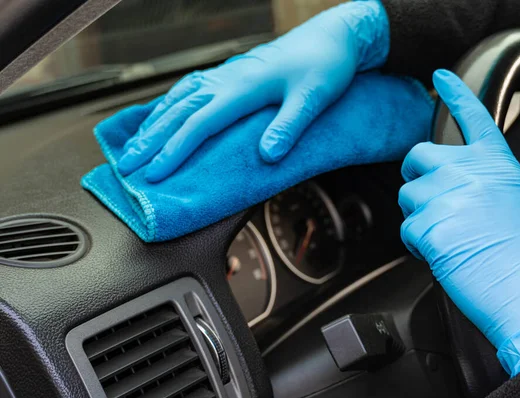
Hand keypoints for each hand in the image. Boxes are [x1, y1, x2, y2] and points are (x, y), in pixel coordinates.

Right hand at [117, 0, 389, 181]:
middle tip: (125, 166)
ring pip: (179, 98)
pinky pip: (189, 89)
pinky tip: (161, 114)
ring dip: (153, 123)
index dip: (174, 150)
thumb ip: (289, 125)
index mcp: (243, 87)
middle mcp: (227, 79)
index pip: (200, 123)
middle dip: (150, 141)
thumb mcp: (314, 97)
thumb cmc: (324, 66)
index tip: (153, 173)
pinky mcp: (230, 74)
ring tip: (133, 146)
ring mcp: (226, 75)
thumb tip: (267, 155)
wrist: (330, 38)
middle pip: (179, 111)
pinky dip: (169, 104)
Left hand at [398, 70, 519, 375]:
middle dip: (416, 177)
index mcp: (498, 167)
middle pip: (418, 156)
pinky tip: (443, 255)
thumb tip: (469, 193)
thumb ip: (490, 187)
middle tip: (430, 200)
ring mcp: (447, 197)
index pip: (474, 119)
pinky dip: (418, 244)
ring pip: (408, 196)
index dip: (456, 94)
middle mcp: (469, 174)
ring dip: (419, 215)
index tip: (442, 77)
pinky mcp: (428, 226)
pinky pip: (407, 229)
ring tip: (449, 238)